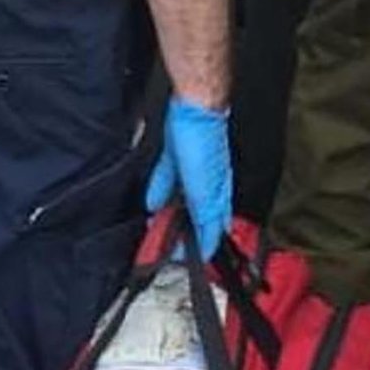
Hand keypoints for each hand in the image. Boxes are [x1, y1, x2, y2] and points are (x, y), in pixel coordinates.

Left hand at [145, 97, 232, 259]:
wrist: (195, 108)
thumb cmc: (207, 143)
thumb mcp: (205, 192)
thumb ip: (206, 217)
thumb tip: (208, 244)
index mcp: (217, 196)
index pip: (211, 230)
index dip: (200, 248)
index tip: (187, 261)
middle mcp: (206, 186)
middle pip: (193, 218)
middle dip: (180, 234)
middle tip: (165, 250)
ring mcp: (191, 171)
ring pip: (179, 202)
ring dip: (168, 217)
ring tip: (157, 230)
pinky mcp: (177, 157)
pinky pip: (166, 181)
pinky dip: (159, 193)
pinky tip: (152, 202)